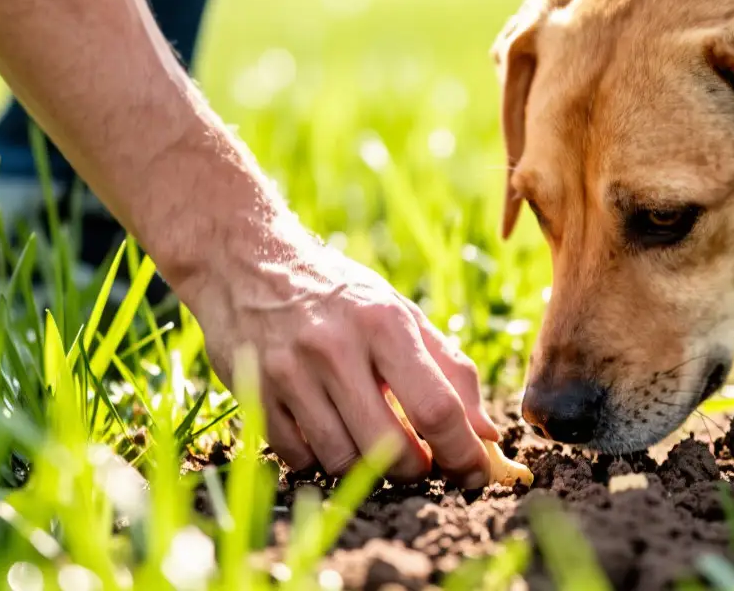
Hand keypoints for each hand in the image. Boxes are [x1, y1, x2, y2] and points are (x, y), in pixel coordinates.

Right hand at [182, 218, 499, 487]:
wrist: (245, 261)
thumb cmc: (339, 293)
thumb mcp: (399, 313)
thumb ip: (450, 369)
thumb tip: (488, 433)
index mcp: (384, 324)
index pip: (437, 408)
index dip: (463, 452)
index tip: (475, 472)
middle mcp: (336, 348)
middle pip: (391, 447)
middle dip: (416, 469)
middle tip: (420, 460)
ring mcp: (290, 373)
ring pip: (343, 460)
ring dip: (367, 467)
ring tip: (370, 440)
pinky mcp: (255, 395)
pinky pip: (299, 459)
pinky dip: (320, 459)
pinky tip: (326, 430)